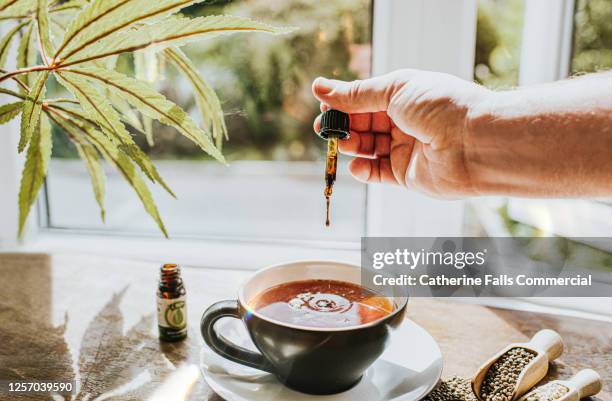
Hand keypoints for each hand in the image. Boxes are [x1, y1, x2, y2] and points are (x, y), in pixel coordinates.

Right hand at [312, 69, 489, 198]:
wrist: (475, 143)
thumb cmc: (442, 107)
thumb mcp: (395, 90)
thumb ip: (356, 94)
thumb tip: (321, 88)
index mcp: (405, 96)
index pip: (365, 99)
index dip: (344, 102)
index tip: (323, 104)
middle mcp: (405, 122)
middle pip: (364, 124)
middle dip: (342, 125)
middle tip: (324, 128)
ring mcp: (406, 149)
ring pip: (368, 148)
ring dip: (350, 145)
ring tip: (339, 142)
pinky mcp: (407, 175)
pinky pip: (378, 173)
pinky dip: (363, 171)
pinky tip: (355, 165)